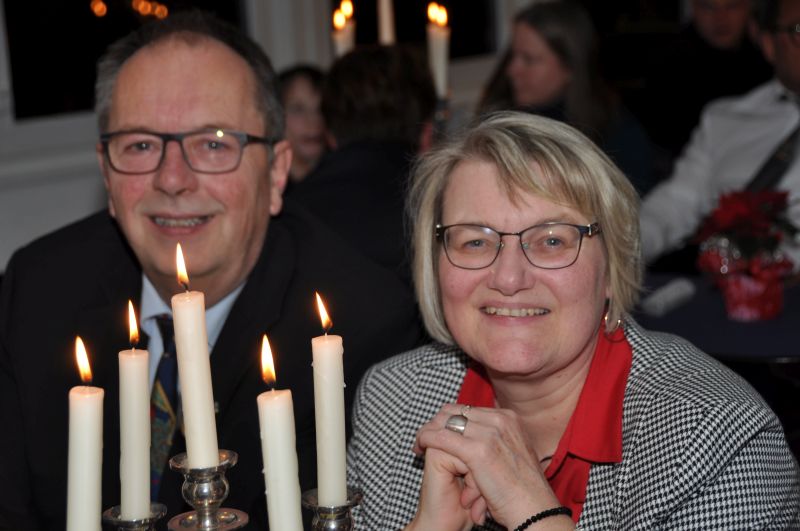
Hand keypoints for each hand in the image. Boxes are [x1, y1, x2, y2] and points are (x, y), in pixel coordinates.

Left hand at [414, 404, 567, 528]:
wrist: (535, 510)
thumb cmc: (523, 492)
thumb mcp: (514, 456)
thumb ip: (498, 442)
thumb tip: (478, 439)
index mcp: (509, 419)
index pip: (468, 409)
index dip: (449, 420)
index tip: (438, 434)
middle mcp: (500, 420)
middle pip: (454, 411)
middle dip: (436, 424)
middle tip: (424, 439)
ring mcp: (490, 433)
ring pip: (445, 421)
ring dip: (428, 432)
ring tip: (419, 446)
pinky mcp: (478, 450)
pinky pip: (440, 437)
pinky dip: (425, 439)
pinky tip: (419, 448)